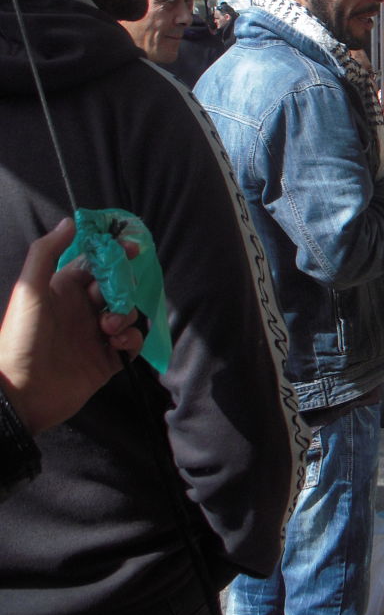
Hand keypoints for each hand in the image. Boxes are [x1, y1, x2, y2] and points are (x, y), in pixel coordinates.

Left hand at [0, 219, 144, 434]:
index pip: (96, 265)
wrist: (21, 393)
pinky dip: (131, 339)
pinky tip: (117, 344)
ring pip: (128, 314)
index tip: (132, 248)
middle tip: (112, 300)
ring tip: (108, 328)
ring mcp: (96, 336)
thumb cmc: (21, 337)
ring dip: (126, 315)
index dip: (114, 255)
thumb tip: (70, 221)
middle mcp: (82, 310)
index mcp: (64, 291)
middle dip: (122, 290)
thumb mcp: (30, 290)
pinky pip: (132, 342)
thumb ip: (46, 252)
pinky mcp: (108, 360)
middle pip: (117, 288)